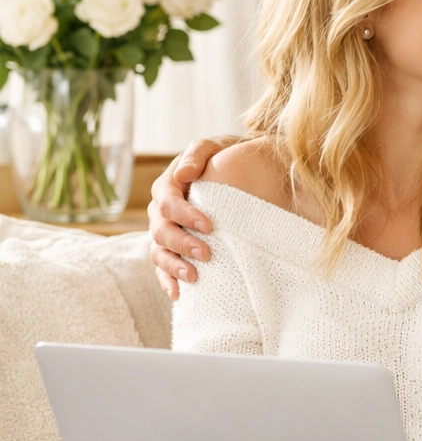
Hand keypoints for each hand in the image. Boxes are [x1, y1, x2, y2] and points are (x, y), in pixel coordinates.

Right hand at [149, 136, 237, 298]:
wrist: (243, 170)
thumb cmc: (228, 158)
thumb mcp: (216, 146)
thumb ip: (198, 153)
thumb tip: (182, 173)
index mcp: (169, 185)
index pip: (167, 201)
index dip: (184, 215)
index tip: (209, 226)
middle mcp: (163, 211)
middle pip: (161, 230)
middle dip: (181, 243)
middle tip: (206, 254)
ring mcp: (168, 232)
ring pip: (159, 251)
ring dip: (173, 266)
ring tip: (193, 277)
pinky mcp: (176, 249)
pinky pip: (164, 267)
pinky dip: (168, 280)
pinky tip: (178, 294)